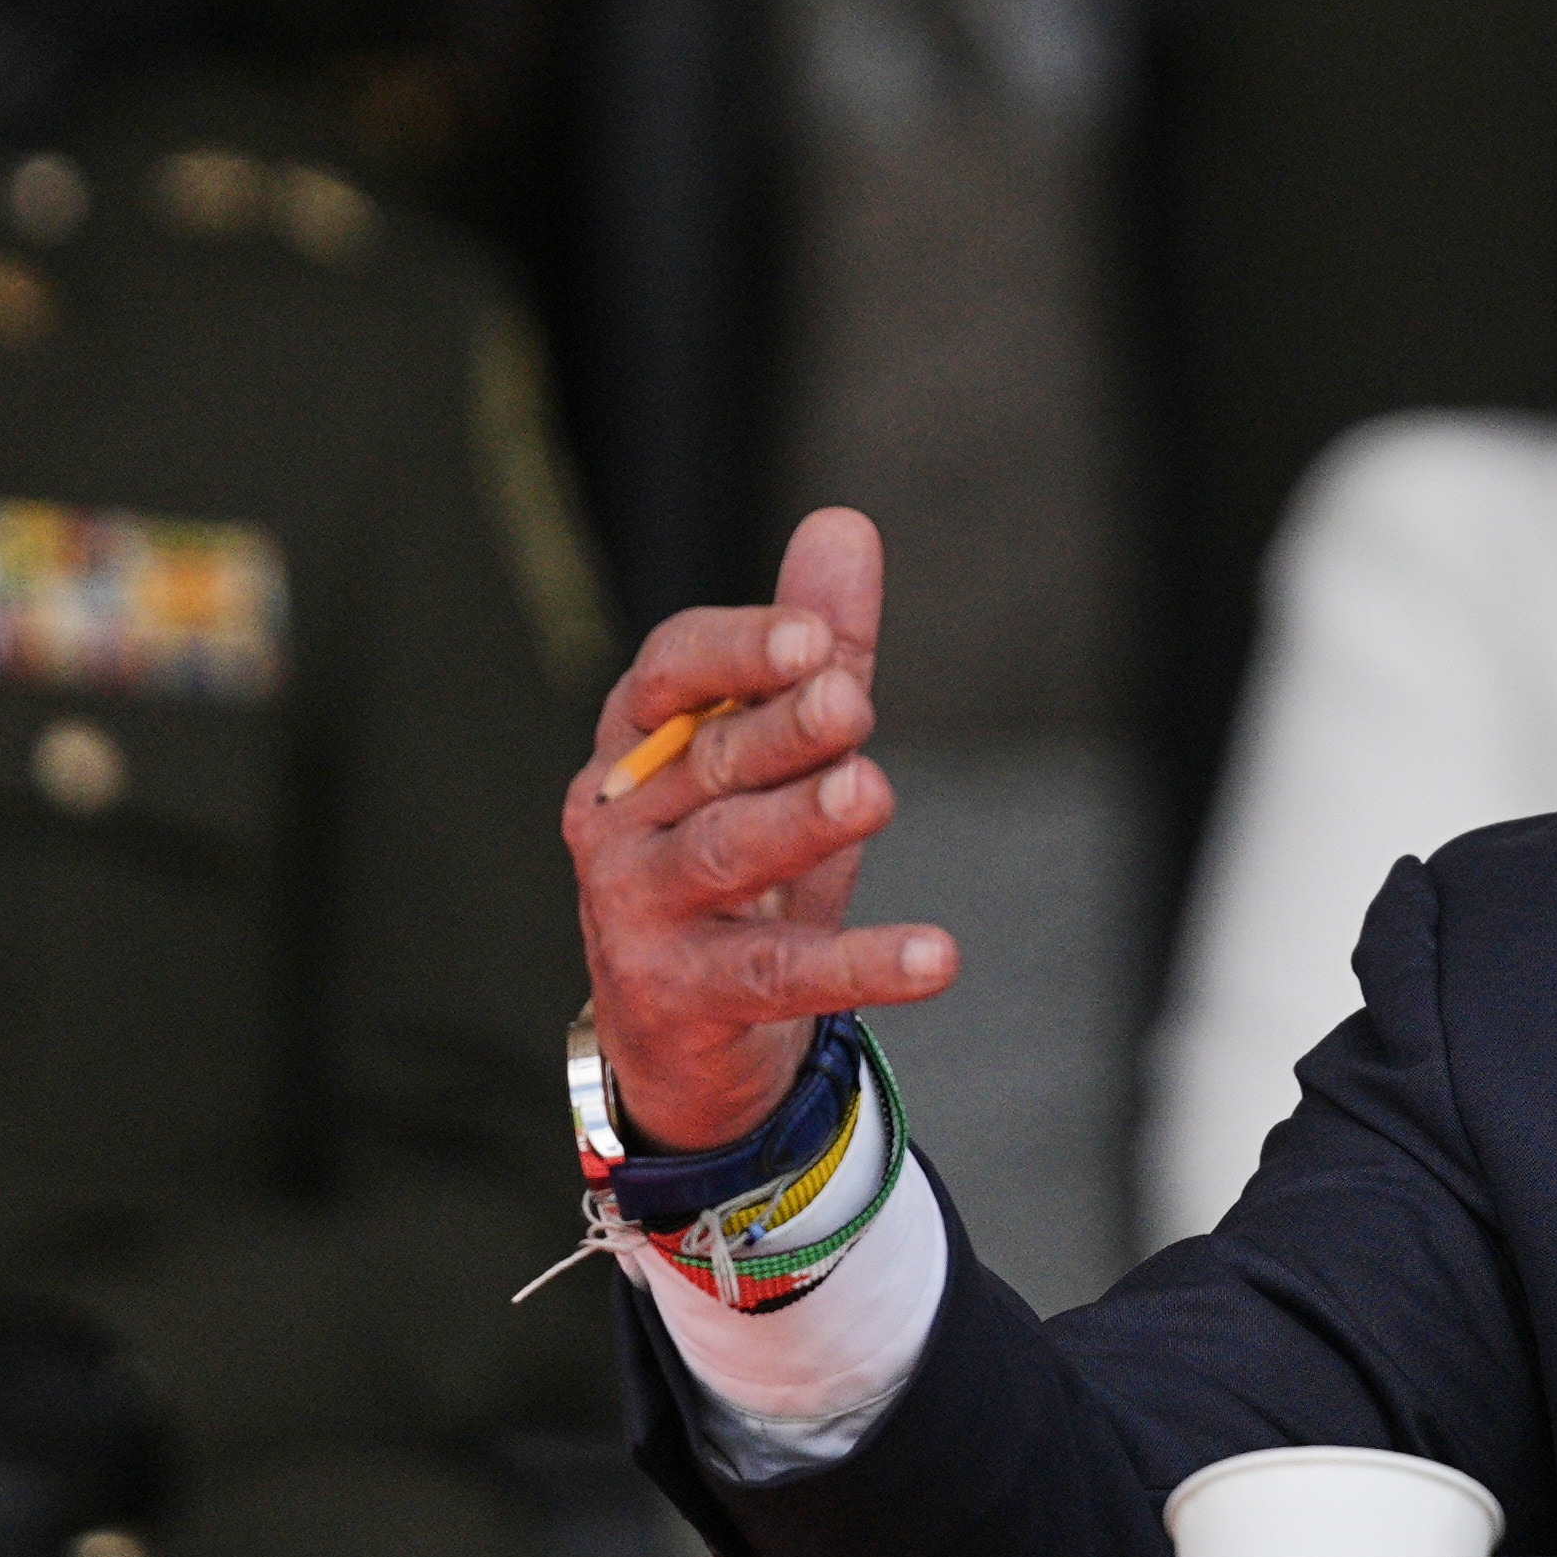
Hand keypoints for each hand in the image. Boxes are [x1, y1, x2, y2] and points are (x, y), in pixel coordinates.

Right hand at [567, 505, 954, 1154]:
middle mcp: (623, 817)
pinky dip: (855, 964)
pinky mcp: (676, 994)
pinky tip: (933, 956)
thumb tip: (844, 523)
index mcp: (639, 741)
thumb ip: (812, 653)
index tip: (818, 639)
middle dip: (780, 728)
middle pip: (708, 759)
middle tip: (853, 702)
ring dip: (800, 822)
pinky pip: (772, 973)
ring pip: (726, 852)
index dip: (739, 650)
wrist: (681, 1033)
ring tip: (872, 791)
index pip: (670, 672)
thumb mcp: (775, 757)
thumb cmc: (733, 865)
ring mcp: (636, 909)